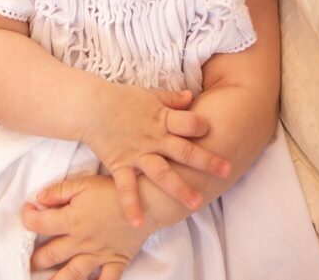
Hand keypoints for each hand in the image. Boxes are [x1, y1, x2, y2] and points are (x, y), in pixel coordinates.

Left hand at [24, 175, 153, 279]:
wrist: (147, 201)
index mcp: (71, 220)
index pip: (38, 224)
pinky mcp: (115, 261)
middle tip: (27, 263)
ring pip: (71, 275)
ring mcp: (98, 254)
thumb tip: (38, 199)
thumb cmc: (114, 190)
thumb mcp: (84, 183)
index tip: (27, 212)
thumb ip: (59, 191)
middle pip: (50, 255)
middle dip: (34, 260)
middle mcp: (81, 241)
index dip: (27, 218)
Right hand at [83, 84, 229, 227]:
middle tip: (226, 170)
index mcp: (163, 120)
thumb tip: (193, 97)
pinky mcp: (121, 165)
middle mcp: (154, 139)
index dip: (201, 125)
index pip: (189, 123)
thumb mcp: (150, 95)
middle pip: (185, 151)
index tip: (211, 130)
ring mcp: (138, 154)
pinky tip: (138, 223)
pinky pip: (126, 188)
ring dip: (180, 189)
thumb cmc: (121, 99)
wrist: (91, 106)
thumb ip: (172, 99)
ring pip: (163, 174)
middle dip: (207, 161)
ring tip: (197, 203)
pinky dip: (131, 205)